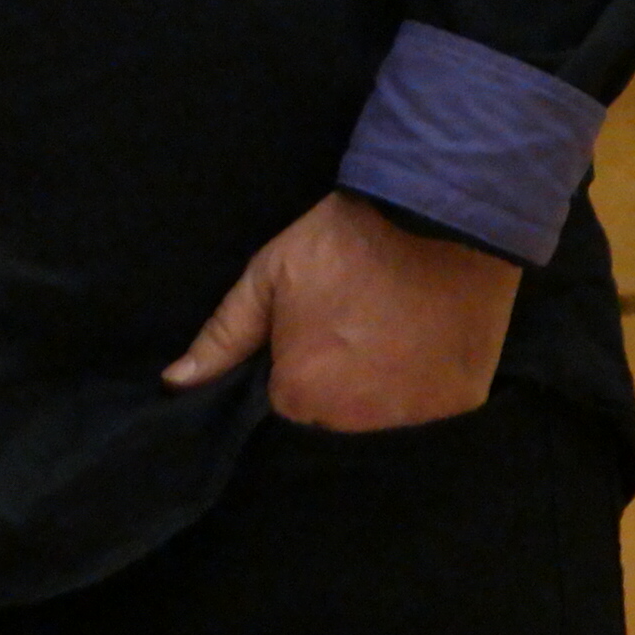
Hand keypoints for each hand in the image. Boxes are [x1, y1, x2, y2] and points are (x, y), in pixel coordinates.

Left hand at [156, 190, 517, 433]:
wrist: (435, 212)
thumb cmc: (342, 243)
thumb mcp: (268, 278)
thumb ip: (223, 337)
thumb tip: (173, 383)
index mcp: (301, 395)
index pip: (285, 404)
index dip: (296, 367)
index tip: (315, 331)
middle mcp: (357, 422)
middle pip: (335, 418)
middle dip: (337, 385)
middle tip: (356, 328)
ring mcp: (415, 418)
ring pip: (384, 419)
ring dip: (382, 392)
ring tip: (391, 335)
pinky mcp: (461, 405)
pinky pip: (432, 412)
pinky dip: (426, 386)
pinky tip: (425, 344)